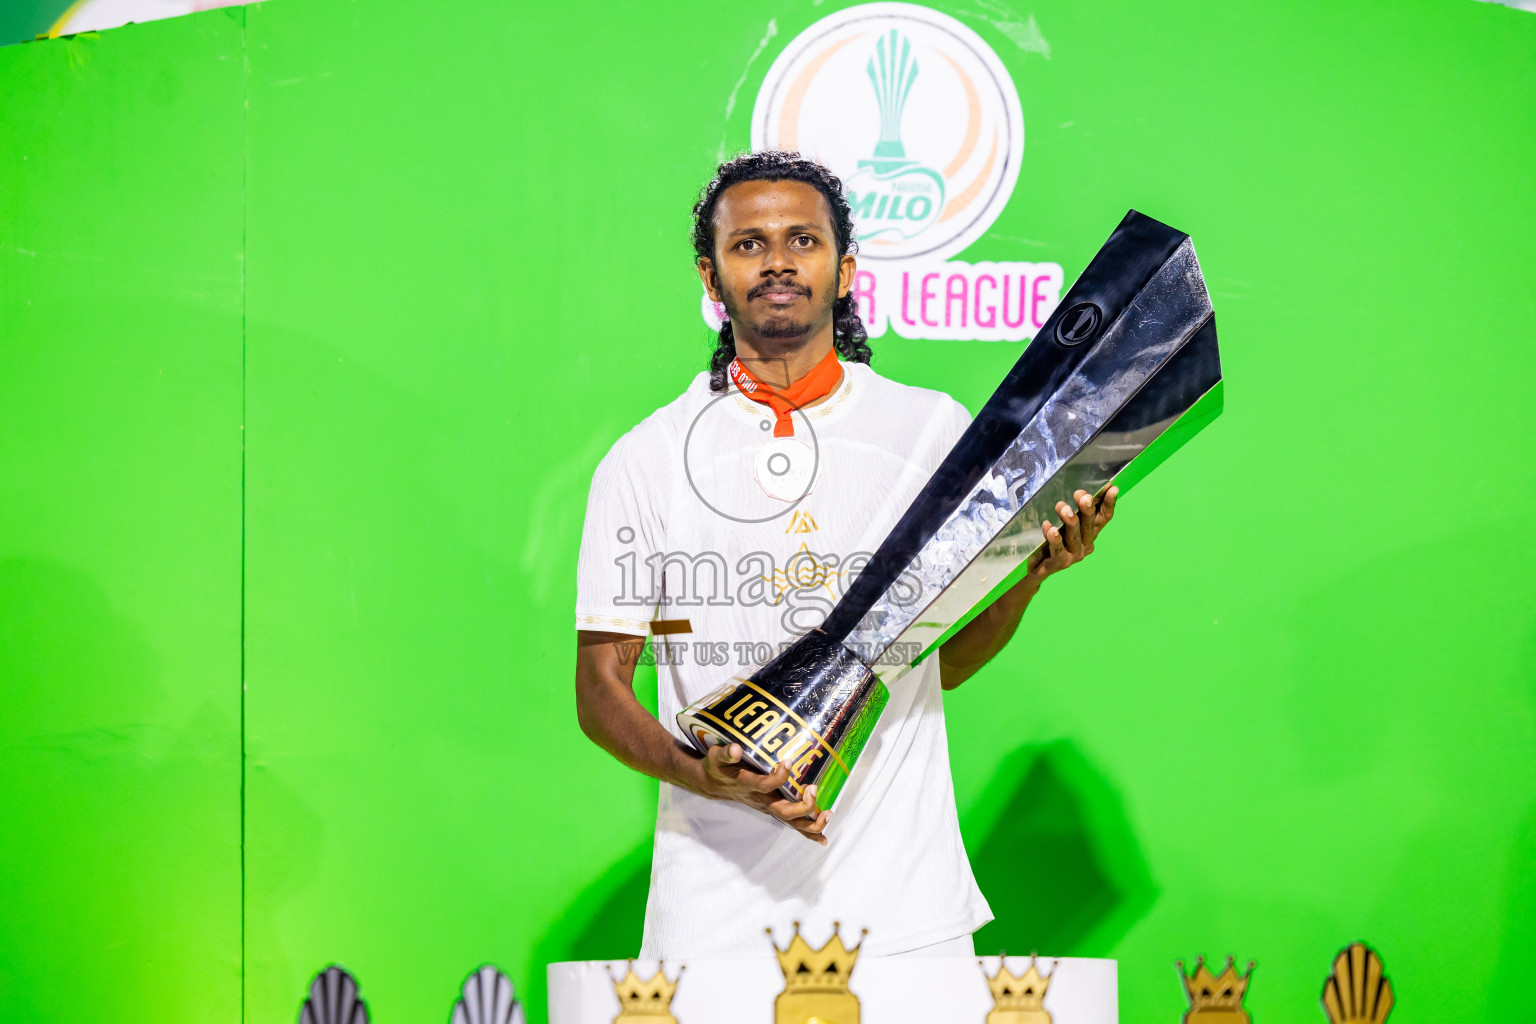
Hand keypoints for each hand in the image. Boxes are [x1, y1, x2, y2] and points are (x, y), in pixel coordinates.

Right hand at [697, 743, 830, 844]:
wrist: (712, 784)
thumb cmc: (717, 768)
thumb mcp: (716, 756)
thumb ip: (725, 753)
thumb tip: (736, 749)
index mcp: (747, 785)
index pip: (765, 785)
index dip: (778, 777)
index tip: (788, 761)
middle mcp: (760, 799)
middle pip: (783, 810)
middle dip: (802, 806)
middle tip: (813, 789)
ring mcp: (767, 807)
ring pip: (791, 821)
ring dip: (811, 823)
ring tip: (827, 815)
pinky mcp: (772, 809)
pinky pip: (792, 823)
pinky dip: (808, 832)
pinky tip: (822, 838)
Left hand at [1026, 486, 1117, 584]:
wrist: (1039, 567)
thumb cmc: (1054, 540)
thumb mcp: (1066, 523)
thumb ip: (1075, 510)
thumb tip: (1083, 491)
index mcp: (1090, 532)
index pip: (1103, 517)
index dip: (1109, 503)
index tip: (1112, 488)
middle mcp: (1085, 544)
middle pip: (1090, 525)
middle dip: (1088, 510)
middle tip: (1083, 496)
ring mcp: (1074, 554)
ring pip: (1074, 536)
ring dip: (1070, 521)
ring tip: (1063, 508)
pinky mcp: (1059, 562)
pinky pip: (1057, 549)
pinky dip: (1053, 538)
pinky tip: (1049, 527)